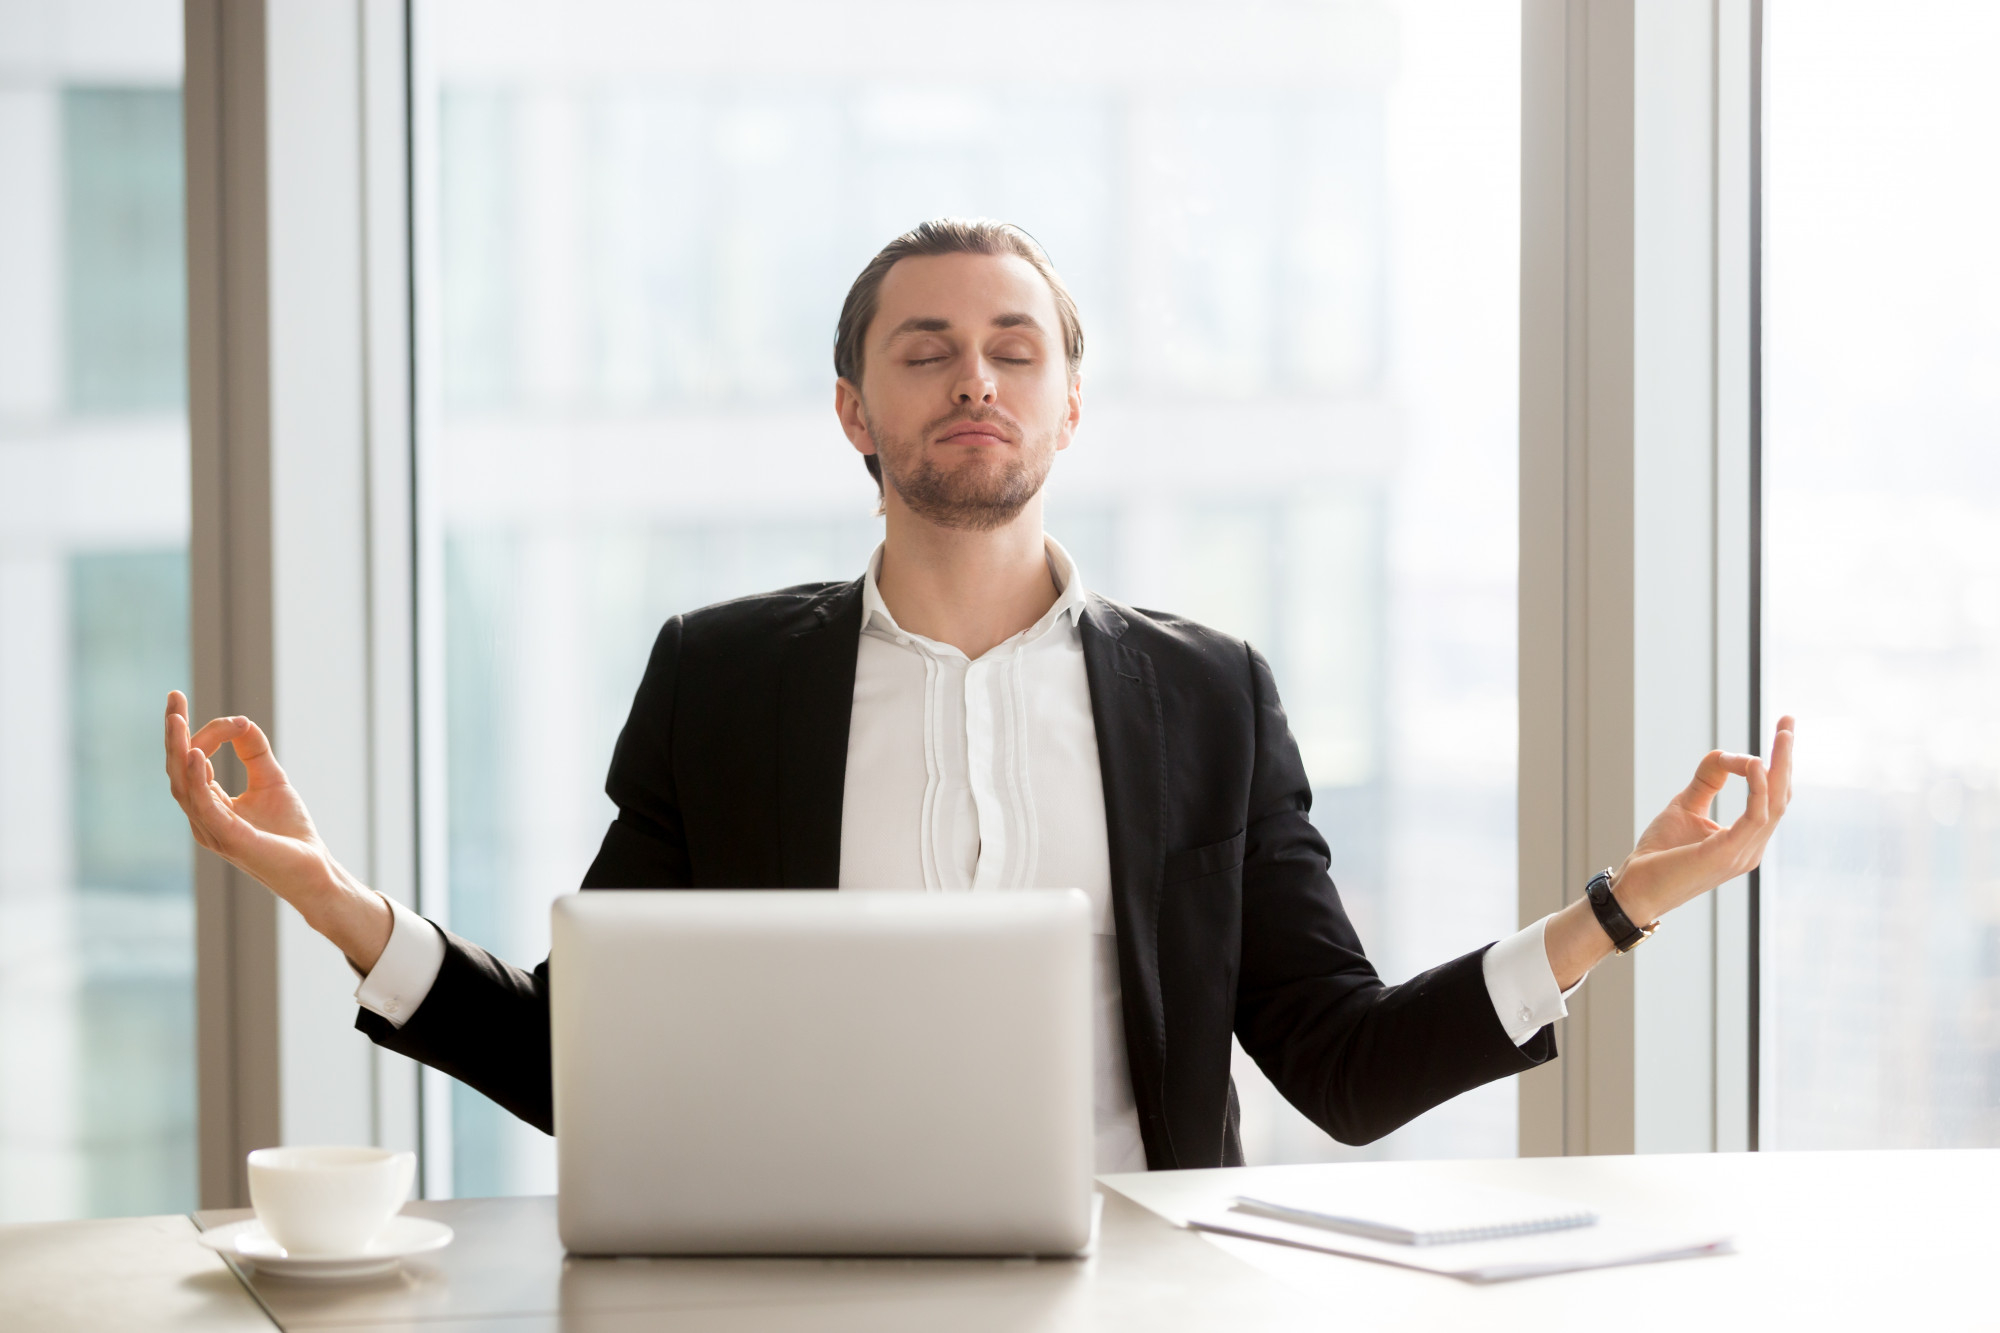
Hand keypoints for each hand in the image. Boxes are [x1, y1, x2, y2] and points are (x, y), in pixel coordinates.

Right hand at [164, 691, 391, 970]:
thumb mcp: (270, 779)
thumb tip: (240, 721)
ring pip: (183, 786)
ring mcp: (212, 831)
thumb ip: (254, 751)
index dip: (200, 733)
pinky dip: (198, 779)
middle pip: (177, 771)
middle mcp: (202, 818)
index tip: (232, 717)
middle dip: (173, 734)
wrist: (313, 869)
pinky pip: (205, 806)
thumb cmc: (289, 831)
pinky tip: (198, 755)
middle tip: (173, 699)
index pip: (190, 763)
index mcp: (208, 806)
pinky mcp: (231, 840)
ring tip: (177, 720)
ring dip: (179, 750)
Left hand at [1614, 715, 1794, 924]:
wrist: (1634, 888)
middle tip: (1788, 721)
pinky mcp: (1727, 855)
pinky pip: (1755, 817)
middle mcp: (1751, 848)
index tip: (1778, 730)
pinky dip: (1758, 789)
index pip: (1772, 798)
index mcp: (1744, 840)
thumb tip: (1725, 754)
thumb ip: (1708, 782)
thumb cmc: (1659, 854)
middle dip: (1786, 757)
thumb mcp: (1685, 806)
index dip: (1777, 764)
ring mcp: (1743, 854)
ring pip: (1775, 803)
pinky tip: (1756, 764)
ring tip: (1782, 734)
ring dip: (1780, 766)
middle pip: (1781, 796)